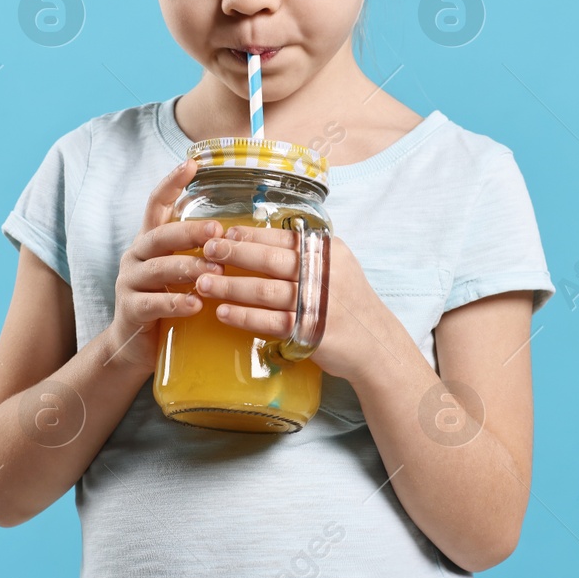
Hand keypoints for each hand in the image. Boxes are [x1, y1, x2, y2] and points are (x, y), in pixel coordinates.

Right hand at [102, 160, 225, 371]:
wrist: (135, 346)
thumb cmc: (168, 303)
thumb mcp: (181, 273)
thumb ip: (199, 254)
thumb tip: (239, 237)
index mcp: (150, 242)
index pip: (156, 204)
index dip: (171, 183)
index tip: (191, 163)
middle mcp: (136, 256)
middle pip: (160, 235)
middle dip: (190, 232)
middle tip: (217, 232)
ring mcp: (129, 282)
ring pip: (158, 269)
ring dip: (188, 269)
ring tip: (214, 275)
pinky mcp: (130, 310)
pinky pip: (152, 303)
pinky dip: (175, 303)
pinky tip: (196, 305)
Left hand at [192, 225, 389, 383]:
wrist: (375, 343)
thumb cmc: (346, 302)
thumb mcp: (335, 267)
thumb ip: (305, 254)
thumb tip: (258, 240)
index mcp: (327, 252)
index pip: (282, 238)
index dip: (250, 236)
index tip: (223, 234)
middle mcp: (323, 274)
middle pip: (270, 261)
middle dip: (234, 254)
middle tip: (206, 252)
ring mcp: (317, 304)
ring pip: (265, 291)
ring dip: (230, 287)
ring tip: (203, 283)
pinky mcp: (310, 332)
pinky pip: (270, 322)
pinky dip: (244, 317)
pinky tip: (223, 313)